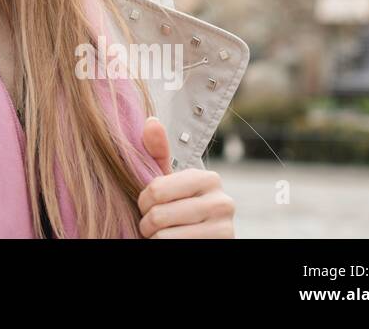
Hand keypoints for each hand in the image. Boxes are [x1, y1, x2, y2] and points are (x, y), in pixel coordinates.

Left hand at [136, 116, 234, 237]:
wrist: (202, 238)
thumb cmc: (179, 207)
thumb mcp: (169, 180)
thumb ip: (158, 152)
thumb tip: (151, 121)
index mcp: (208, 178)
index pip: (155, 190)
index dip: (143, 201)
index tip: (148, 205)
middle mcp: (223, 202)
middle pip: (159, 215)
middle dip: (147, 223)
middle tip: (152, 224)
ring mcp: (225, 228)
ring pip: (164, 235)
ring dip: (154, 237)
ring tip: (161, 234)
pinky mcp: (222, 245)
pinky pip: (173, 247)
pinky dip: (164, 247)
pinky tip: (174, 241)